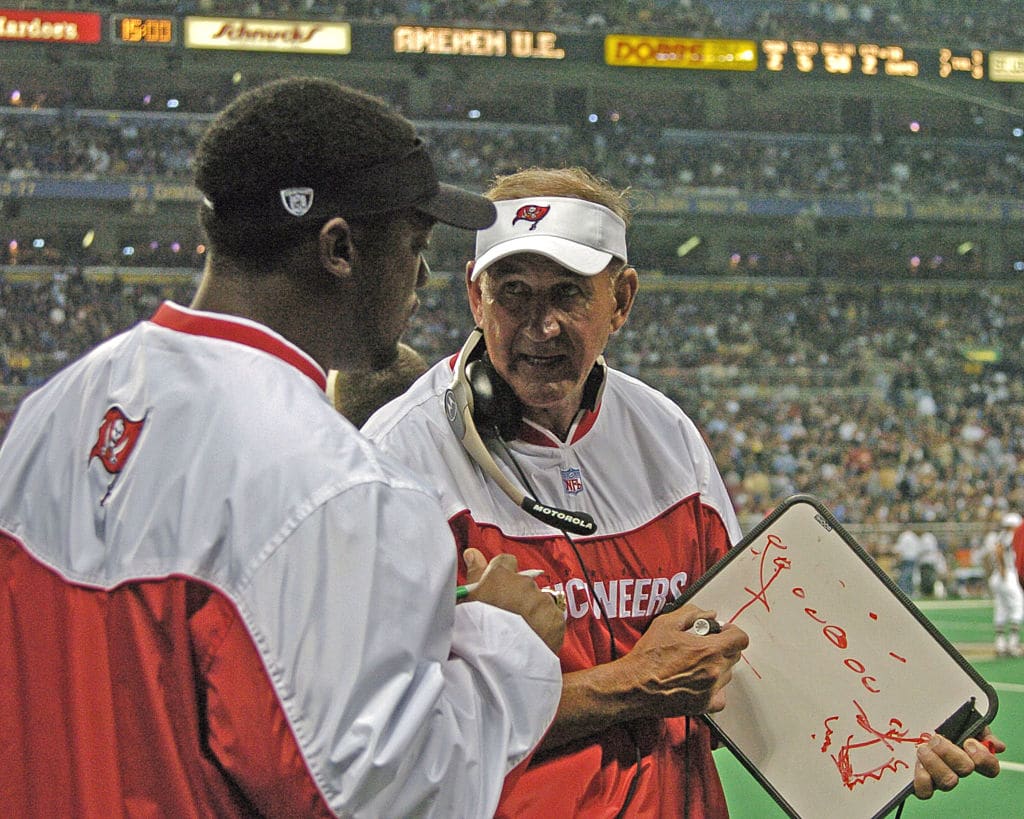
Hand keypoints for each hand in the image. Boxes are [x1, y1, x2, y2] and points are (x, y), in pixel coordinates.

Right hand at [462, 548, 564, 654]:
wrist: (498, 665)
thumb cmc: (475, 634)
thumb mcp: (466, 602)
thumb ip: (473, 573)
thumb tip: (473, 553)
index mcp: (500, 576)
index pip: (505, 561)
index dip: (502, 575)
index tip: (498, 588)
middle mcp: (524, 583)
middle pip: (523, 582)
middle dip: (517, 595)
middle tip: (506, 616)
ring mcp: (542, 601)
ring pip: (539, 600)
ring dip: (532, 610)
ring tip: (519, 632)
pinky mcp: (556, 619)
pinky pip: (553, 617)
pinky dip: (545, 625)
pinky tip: (532, 638)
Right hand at [617, 602, 747, 717]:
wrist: (635, 686)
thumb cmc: (648, 657)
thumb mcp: (666, 623)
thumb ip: (691, 613)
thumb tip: (708, 614)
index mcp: (709, 650)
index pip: (740, 639)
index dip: (732, 632)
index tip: (723, 632)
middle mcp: (714, 671)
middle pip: (735, 655)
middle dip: (723, 647)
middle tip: (705, 644)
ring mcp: (710, 690)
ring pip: (728, 675)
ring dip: (719, 666)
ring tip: (698, 663)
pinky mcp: (703, 705)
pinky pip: (721, 697)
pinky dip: (715, 689)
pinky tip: (702, 682)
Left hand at [913, 726, 1002, 798]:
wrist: (912, 720)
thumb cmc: (938, 722)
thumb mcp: (960, 718)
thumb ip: (979, 727)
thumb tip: (997, 746)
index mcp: (970, 755)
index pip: (991, 767)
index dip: (983, 757)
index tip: (968, 741)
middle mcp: (957, 769)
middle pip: (965, 770)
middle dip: (950, 751)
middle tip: (936, 739)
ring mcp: (940, 778)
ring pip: (948, 782)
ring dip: (934, 762)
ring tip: (922, 748)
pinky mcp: (923, 784)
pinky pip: (925, 791)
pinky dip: (922, 778)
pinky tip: (917, 762)